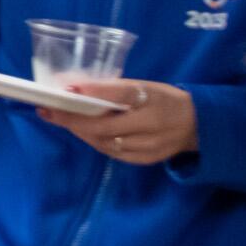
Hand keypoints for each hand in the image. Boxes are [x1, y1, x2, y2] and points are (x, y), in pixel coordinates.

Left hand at [55, 77, 197, 163]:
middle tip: (49, 110)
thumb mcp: (145, 86)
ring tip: (60, 119)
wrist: (196, 125)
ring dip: (80, 131)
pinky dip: (95, 141)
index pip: (121, 93)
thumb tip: (76, 88)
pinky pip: (113, 152)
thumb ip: (115, 89)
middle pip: (105, 125)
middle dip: (72, 119)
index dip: (93, 91)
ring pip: (105, 142)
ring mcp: (150, 145)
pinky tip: (82, 132)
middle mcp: (152, 124)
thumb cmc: (163, 100)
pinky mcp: (146, 159)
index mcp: (153, 97)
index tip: (67, 89)